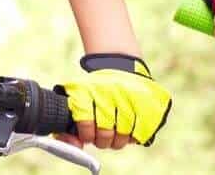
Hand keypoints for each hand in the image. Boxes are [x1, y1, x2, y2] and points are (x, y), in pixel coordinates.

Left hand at [56, 54, 171, 149]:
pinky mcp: (146, 105)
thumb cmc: (94, 92)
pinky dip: (131, 136)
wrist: (119, 68)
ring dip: (117, 139)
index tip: (88, 135)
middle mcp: (108, 92)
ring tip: (114, 131)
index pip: (85, 121)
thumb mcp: (76, 101)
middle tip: (101, 136)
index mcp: (87, 89)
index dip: (86, 134)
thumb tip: (75, 147)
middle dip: (102, 141)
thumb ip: (68, 128)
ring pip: (122, 136)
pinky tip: (127, 128)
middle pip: (105, 133)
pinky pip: (138, 134)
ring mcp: (129, 98)